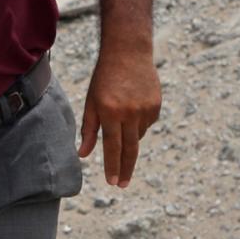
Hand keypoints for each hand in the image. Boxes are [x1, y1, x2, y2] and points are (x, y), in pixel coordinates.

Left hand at [79, 44, 160, 188]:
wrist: (128, 53)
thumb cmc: (103, 79)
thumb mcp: (91, 102)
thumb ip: (88, 129)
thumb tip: (83, 155)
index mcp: (110, 112)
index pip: (112, 147)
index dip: (113, 166)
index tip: (112, 182)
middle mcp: (130, 113)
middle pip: (130, 149)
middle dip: (125, 169)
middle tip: (122, 185)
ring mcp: (145, 109)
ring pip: (138, 136)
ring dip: (129, 137)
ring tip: (121, 118)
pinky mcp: (156, 105)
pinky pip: (146, 124)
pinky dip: (138, 124)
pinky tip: (132, 108)